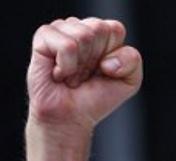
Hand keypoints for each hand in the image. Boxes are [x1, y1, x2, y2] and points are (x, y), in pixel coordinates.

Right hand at [26, 17, 141, 134]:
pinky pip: (66, 46)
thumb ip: (133, 60)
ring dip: (80, 65)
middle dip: (94, 59)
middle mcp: (80, 26)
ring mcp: (60, 29)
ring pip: (83, 35)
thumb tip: (107, 60)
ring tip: (71, 75)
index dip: (113, 56)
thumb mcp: (129, 81)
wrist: (70, 119)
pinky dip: (66, 67)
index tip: (102, 71)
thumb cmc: (95, 99)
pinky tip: (59, 74)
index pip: (115, 29)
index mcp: (101, 33)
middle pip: (99, 29)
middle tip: (84, 74)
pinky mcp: (43, 37)